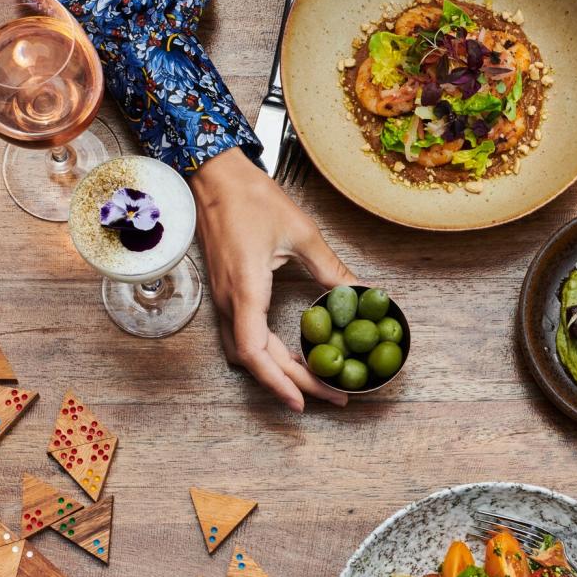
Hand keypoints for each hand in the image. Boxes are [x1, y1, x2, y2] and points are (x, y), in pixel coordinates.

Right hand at [189, 147, 358, 411]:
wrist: (213, 174)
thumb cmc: (251, 198)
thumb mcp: (301, 233)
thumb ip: (331, 269)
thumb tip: (363, 294)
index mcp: (246, 289)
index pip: (256, 352)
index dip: (279, 382)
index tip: (303, 402)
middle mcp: (230, 301)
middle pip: (257, 360)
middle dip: (294, 385)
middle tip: (334, 396)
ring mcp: (225, 299)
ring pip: (248, 352)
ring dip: (279, 373)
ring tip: (315, 383)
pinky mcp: (227, 293)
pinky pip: (244, 336)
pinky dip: (268, 354)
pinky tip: (292, 357)